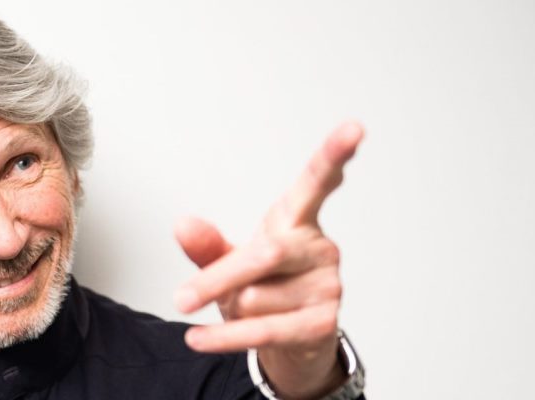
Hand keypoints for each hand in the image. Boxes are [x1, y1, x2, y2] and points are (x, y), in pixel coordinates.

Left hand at [173, 122, 363, 398]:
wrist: (293, 341)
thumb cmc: (263, 289)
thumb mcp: (230, 262)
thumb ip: (207, 245)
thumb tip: (183, 225)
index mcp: (297, 220)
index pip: (316, 183)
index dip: (334, 155)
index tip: (353, 128)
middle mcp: (318, 248)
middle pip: (265, 254)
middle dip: (218, 280)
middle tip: (180, 298)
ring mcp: (327, 285)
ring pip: (255, 299)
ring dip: (233, 310)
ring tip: (247, 310)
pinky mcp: (324, 323)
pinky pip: (263, 331)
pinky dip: (224, 338)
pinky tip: (198, 339)